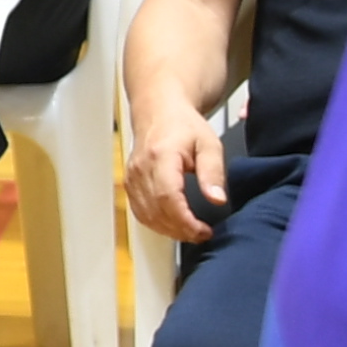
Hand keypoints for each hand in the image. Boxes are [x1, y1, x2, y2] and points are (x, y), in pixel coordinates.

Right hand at [126, 109, 227, 242]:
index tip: (203, 231)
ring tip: (191, 231)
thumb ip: (213, 172)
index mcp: (161, 156)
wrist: (159, 111)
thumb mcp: (209, 144)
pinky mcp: (129, 184)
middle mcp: (141, 169)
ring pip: (147, 216)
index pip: (168, 197)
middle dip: (181, 230)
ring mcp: (132, 178)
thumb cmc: (184, 125)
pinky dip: (157, 224)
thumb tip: (217, 199)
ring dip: (169, 230)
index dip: (185, 221)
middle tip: (202, 234)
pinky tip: (174, 225)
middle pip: (156, 211)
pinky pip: (140, 212)